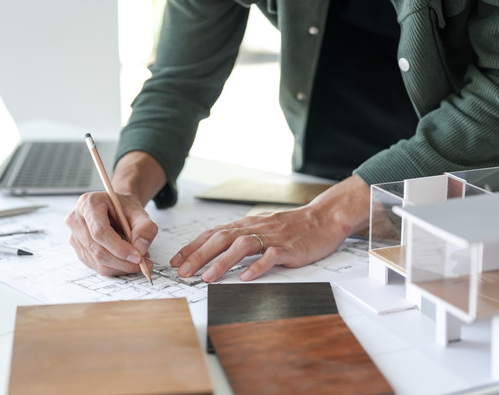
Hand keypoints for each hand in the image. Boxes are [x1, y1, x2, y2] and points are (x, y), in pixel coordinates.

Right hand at [65, 190, 157, 275]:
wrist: (115, 208)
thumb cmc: (124, 208)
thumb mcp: (139, 211)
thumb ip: (145, 226)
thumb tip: (141, 247)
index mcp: (88, 204)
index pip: (99, 231)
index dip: (119, 247)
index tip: (137, 256)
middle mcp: (76, 220)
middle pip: (98, 249)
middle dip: (123, 261)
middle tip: (144, 263)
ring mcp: (75, 236)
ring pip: (98, 261)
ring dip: (121, 266)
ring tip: (139, 260)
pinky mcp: (79, 250)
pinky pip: (97, 266)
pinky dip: (116, 268)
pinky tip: (127, 261)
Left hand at [170, 175, 370, 281]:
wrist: (322, 219)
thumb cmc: (291, 227)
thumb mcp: (261, 228)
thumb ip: (240, 237)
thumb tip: (215, 250)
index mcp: (246, 225)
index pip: (213, 233)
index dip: (193, 246)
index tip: (176, 260)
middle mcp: (255, 228)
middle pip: (221, 239)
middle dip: (199, 256)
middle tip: (183, 272)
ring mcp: (271, 238)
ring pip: (242, 247)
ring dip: (222, 263)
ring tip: (207, 278)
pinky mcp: (288, 248)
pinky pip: (271, 257)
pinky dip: (257, 267)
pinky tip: (246, 278)